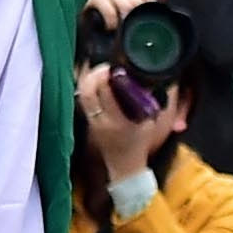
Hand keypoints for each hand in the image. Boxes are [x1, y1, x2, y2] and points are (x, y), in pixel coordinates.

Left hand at [74, 68, 174, 182]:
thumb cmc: (140, 143)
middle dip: (94, 75)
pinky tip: (95, 82)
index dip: (107, 77)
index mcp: (118, 121)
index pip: (106, 94)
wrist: (125, 165)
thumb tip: (147, 80)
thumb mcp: (150, 122)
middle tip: (105, 67)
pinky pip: (83, 101)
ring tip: (100, 71)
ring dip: (88, 80)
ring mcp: (92, 122)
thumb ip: (149, 102)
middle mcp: (102, 121)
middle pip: (88, 92)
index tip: (114, 68)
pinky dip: (87, 88)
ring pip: (82, 95)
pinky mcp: (88, 122)